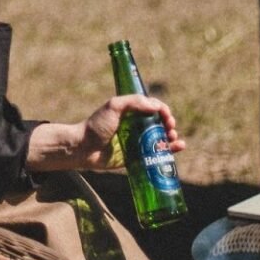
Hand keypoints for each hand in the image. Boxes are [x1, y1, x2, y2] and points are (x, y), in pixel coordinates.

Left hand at [25, 95, 185, 172]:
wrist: (82, 148)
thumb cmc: (96, 125)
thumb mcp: (113, 106)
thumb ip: (133, 102)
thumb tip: (155, 106)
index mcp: (131, 112)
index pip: (154, 108)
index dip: (163, 111)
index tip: (167, 117)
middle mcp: (136, 126)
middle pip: (160, 124)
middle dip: (169, 125)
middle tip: (170, 130)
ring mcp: (136, 143)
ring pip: (160, 139)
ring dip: (172, 138)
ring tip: (175, 140)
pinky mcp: (136, 158)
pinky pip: (155, 155)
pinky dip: (169, 152)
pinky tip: (177, 149)